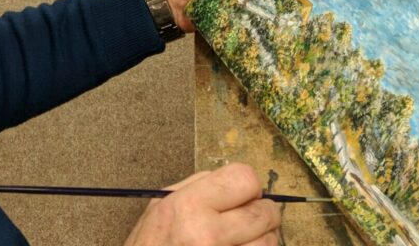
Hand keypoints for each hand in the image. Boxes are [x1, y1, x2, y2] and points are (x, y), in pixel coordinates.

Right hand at [124, 163, 280, 245]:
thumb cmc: (150, 245)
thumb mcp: (160, 206)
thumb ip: (196, 187)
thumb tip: (235, 181)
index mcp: (188, 206)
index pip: (244, 179)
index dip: (248, 187)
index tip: (244, 197)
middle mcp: (206, 234)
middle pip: (264, 212)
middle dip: (262, 214)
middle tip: (250, 221)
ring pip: (269, 242)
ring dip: (261, 240)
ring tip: (240, 241)